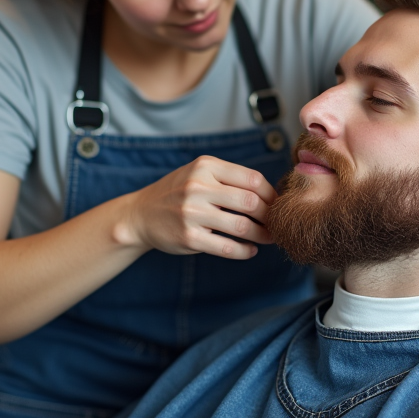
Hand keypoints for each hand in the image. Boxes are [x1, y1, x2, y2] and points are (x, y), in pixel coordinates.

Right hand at [120, 156, 276, 259]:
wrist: (141, 214)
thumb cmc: (179, 192)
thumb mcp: (199, 173)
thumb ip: (230, 178)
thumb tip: (272, 194)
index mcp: (206, 166)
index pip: (252, 179)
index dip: (271, 194)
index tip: (277, 204)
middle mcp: (198, 187)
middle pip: (251, 202)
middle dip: (270, 216)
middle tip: (276, 223)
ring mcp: (192, 213)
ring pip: (242, 227)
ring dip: (262, 235)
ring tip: (268, 238)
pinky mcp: (189, 237)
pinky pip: (228, 247)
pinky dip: (245, 251)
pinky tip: (250, 249)